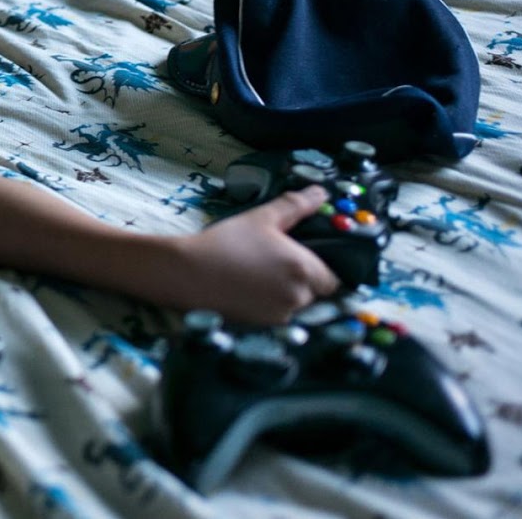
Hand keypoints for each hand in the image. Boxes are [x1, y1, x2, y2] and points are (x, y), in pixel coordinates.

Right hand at [174, 186, 340, 325]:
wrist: (188, 272)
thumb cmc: (226, 242)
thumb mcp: (261, 217)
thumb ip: (296, 205)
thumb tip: (321, 193)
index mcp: (304, 268)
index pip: (333, 279)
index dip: (320, 270)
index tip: (298, 260)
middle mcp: (298, 296)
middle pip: (315, 293)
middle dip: (301, 282)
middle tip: (272, 266)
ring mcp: (281, 315)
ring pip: (296, 306)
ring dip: (285, 295)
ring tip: (257, 278)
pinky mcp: (264, 327)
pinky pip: (278, 317)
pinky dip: (269, 307)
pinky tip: (248, 292)